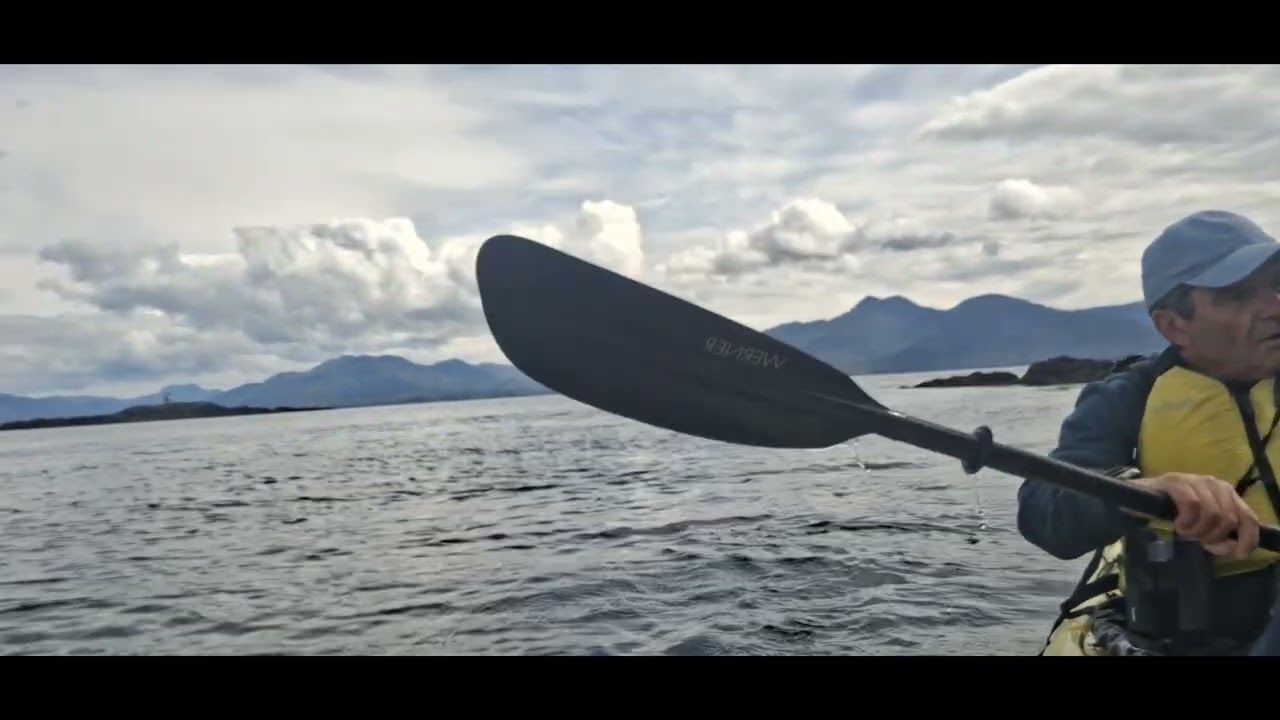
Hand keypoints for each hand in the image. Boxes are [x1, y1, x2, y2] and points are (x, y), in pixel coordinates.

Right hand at [1133, 472, 1260, 558]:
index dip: (1248, 538)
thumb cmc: (1174, 514)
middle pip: (1229, 519)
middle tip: (1195, 539)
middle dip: (1212, 536)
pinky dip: (1186, 521)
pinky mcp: (1177, 482)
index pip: (1249, 517)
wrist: (1138, 500)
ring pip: (1213, 514)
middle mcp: (1216, 484)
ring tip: (1184, 531)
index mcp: (1227, 494)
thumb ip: (1220, 538)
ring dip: (1197, 530)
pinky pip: (1192, 506)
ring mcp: (1196, 481)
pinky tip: (1177, 524)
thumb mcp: (1202, 528)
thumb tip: (1233, 547)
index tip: (1239, 554)